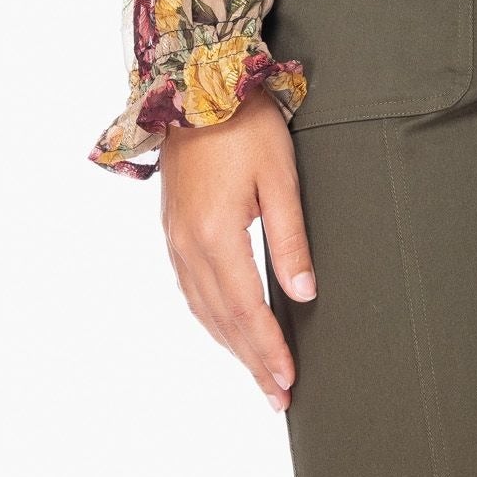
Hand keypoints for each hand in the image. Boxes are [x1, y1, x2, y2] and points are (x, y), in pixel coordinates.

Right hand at [159, 90, 316, 409]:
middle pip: (221, 320)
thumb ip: (290, 238)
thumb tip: (304, 294)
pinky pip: (190, 289)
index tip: (287, 381)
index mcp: (216, 235)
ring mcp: (175, 238)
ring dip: (230, 345)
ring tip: (257, 372)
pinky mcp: (172, 228)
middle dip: (251, 360)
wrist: (196, 82)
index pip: (245, 310)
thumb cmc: (246, 122)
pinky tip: (225, 326)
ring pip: (202, 309)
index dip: (267, 350)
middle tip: (277, 395)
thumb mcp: (280, 175)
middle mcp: (188, 245)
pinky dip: (211, 318)